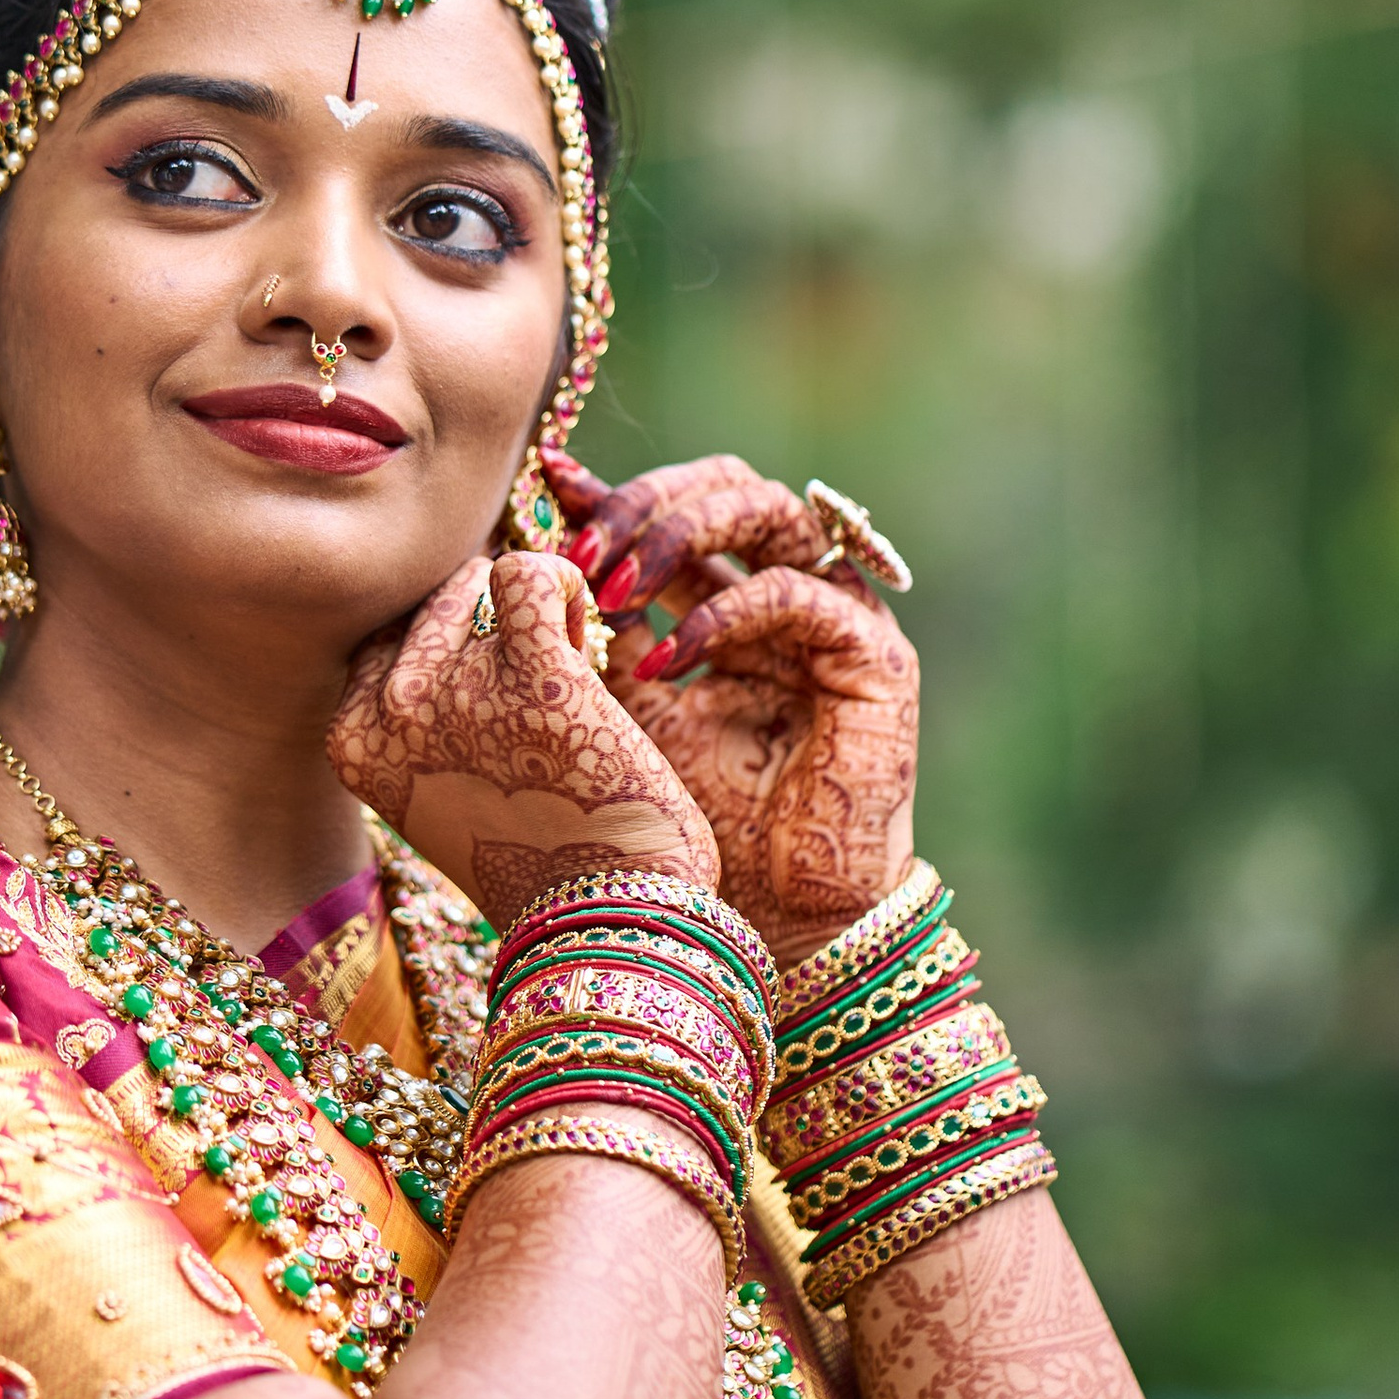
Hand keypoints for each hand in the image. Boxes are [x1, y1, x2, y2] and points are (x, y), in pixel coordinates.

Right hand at [327, 552, 718, 926]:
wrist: (606, 918)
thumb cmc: (535, 852)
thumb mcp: (437, 785)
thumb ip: (421, 711)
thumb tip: (458, 595)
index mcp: (352, 742)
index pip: (382, 642)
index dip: (444, 655)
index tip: (486, 706)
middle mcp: (388, 713)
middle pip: (423, 604)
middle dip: (482, 629)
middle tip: (529, 698)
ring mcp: (453, 690)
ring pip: (475, 580)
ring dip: (524, 612)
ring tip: (560, 678)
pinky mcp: (532, 675)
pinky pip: (525, 572)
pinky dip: (558, 584)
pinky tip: (578, 628)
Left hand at [555, 454, 917, 957]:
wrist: (776, 915)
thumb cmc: (693, 827)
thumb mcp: (617, 714)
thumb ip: (591, 641)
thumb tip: (522, 566)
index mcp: (728, 600)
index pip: (674, 511)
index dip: (612, 492)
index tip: (547, 482)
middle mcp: (788, 593)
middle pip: (724, 485)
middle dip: (643, 505)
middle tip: (580, 554)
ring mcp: (838, 616)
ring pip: (769, 509)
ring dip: (679, 536)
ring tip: (615, 592)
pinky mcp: (876, 655)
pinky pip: (798, 593)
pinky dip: (722, 614)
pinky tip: (665, 661)